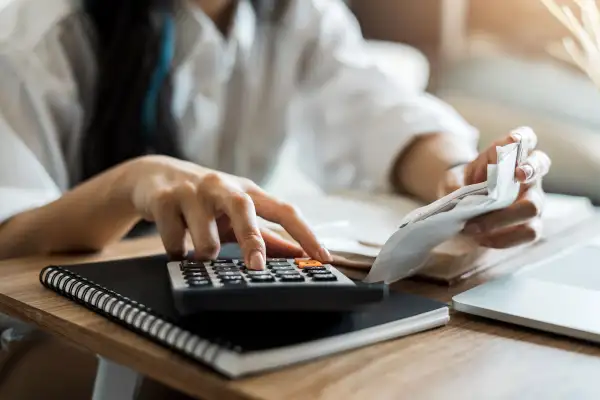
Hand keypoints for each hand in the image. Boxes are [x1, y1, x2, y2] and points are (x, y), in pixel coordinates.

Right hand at [122, 155, 330, 268]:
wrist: (153, 176)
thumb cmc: (205, 200)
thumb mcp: (234, 215)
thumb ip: (264, 235)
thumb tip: (296, 256)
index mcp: (247, 191)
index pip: (284, 210)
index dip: (306, 233)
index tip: (323, 257)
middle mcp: (222, 186)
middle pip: (244, 209)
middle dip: (252, 240)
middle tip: (256, 267)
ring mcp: (192, 191)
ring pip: (205, 240)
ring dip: (203, 255)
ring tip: (196, 248)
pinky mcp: (164, 199)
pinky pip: (175, 243)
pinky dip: (177, 253)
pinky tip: (174, 241)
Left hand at [437, 127, 551, 248]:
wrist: (464, 210)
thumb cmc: (464, 187)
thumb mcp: (455, 179)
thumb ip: (457, 183)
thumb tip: (458, 197)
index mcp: (511, 154)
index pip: (526, 138)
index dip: (523, 138)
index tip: (513, 140)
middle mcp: (528, 174)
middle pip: (540, 165)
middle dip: (530, 169)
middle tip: (515, 176)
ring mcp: (534, 199)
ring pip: (533, 206)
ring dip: (502, 217)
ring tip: (473, 226)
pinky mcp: (532, 224)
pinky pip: (528, 232)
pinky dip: (504, 238)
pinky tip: (483, 239)